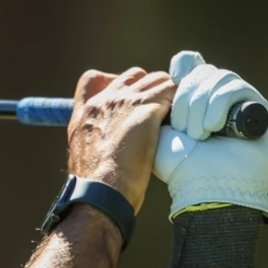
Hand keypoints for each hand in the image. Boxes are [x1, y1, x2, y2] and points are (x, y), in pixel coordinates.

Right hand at [65, 68, 176, 213]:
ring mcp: (126, 102)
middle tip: (161, 110)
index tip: (129, 96)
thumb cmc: (96, 186)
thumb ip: (93, 139)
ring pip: (157, 79)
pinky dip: (181, 101)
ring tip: (176, 115)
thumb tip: (106, 144)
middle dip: (149, 88)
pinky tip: (184, 119)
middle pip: (134, 75)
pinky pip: (172, 90)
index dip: (116, 82)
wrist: (101, 193)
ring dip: (169, 94)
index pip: (93, 79)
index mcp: (85, 112)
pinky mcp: (147, 109)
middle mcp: (105, 100)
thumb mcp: (83, 156)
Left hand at [153, 51, 267, 220]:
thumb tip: (176, 69)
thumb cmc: (180, 166)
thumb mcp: (159, 130)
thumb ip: (161, 100)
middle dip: (187, 99)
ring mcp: (239, 103)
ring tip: (199, 134)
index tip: (172, 90)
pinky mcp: (257, 108)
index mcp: (194, 99)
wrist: (205, 187)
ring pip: (217, 77)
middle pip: (200, 71)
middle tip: (184, 130)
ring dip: (201, 105)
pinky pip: (235, 87)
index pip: (189, 63)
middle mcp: (217, 97)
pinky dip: (219, 105)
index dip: (181, 70)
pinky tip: (214, 127)